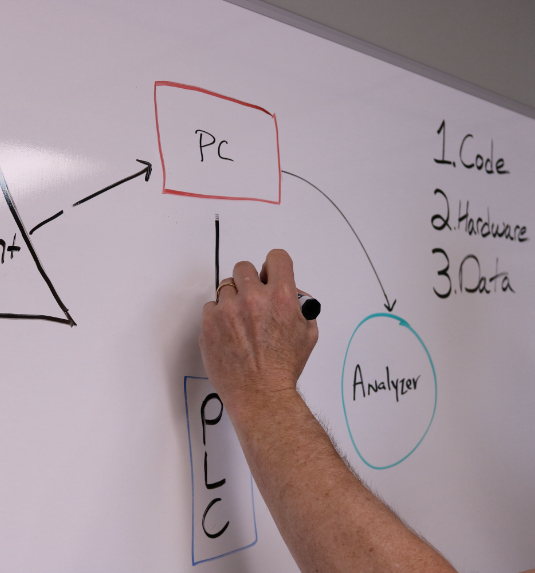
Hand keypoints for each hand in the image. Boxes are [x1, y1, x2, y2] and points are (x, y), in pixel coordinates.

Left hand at [199, 249, 317, 411]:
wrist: (261, 394)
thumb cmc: (284, 367)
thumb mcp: (308, 333)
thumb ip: (301, 307)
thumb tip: (291, 293)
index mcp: (281, 297)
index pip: (276, 257)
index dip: (275, 265)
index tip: (271, 273)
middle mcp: (253, 298)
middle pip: (244, 267)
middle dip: (250, 281)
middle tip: (252, 300)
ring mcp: (228, 310)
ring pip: (225, 287)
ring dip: (233, 299)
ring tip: (240, 321)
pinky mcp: (209, 323)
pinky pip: (211, 307)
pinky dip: (218, 317)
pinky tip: (229, 333)